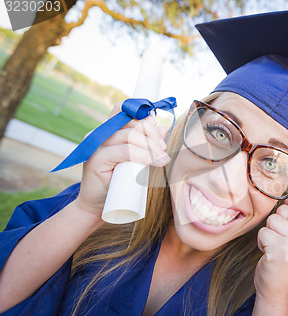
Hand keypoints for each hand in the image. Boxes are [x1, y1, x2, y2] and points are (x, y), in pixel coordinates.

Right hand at [75, 102, 170, 220]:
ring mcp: (96, 145)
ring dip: (151, 147)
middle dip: (153, 134)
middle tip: (164, 150)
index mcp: (109, 131)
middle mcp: (100, 134)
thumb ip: (147, 143)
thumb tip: (162, 126)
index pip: (123, 110)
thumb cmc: (119, 182)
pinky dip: (143, 155)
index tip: (159, 132)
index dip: (143, 116)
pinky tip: (155, 161)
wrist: (99, 205)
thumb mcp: (137, 159)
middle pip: (131, 123)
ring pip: (129, 136)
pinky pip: (125, 151)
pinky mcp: (95, 159)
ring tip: (163, 159)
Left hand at [254, 195, 287, 304]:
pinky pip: (263, 232)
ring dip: (268, 234)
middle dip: (276, 225)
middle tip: (281, 244)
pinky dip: (261, 243)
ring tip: (275, 249)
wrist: (280, 290)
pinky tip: (269, 254)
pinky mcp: (281, 250)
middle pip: (283, 211)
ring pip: (272, 220)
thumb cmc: (287, 261)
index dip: (286, 218)